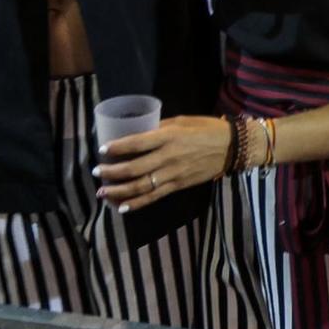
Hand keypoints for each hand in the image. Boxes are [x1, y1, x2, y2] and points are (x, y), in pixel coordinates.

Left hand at [93, 116, 229, 210]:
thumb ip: (159, 127)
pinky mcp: (178, 186)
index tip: (102, 150)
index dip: (117, 147)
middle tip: (96, 172)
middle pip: (134, 168)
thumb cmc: (206, 129)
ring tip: (102, 192)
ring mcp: (173, 174)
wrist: (232, 148)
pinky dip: (137, 203)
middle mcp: (168, 157)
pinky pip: (154, 197)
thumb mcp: (182, 121)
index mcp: (168, 136)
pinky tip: (122, 207)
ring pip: (141, 186)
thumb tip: (138, 132)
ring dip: (119, 191)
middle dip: (112, 172)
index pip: (136, 143)